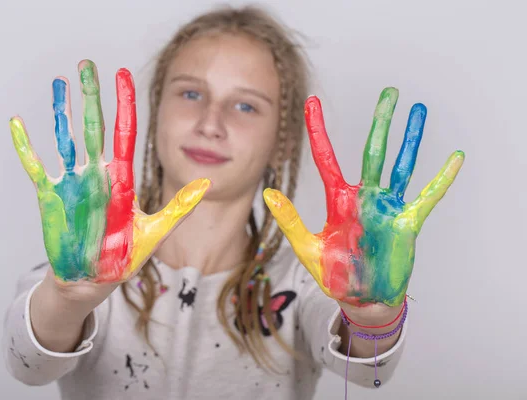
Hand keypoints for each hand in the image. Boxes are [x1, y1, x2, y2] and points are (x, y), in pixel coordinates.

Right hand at [10, 60, 209, 287]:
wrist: (93, 280)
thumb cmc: (123, 256)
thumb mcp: (156, 230)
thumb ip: (179, 207)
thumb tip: (208, 185)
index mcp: (121, 178)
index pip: (124, 132)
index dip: (124, 103)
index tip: (123, 75)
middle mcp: (96, 174)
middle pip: (94, 126)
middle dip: (92, 95)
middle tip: (88, 65)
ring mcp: (72, 182)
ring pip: (65, 138)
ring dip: (61, 111)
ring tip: (59, 84)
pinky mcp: (51, 196)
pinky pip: (36, 165)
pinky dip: (26, 145)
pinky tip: (18, 123)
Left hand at [264, 88, 463, 308]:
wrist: (361, 299)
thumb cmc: (334, 274)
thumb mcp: (307, 247)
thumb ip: (290, 220)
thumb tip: (268, 193)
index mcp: (338, 200)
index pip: (326, 158)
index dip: (318, 130)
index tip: (313, 102)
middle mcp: (364, 197)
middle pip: (373, 152)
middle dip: (381, 122)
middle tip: (389, 92)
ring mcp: (387, 207)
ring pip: (401, 166)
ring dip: (411, 139)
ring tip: (419, 110)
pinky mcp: (406, 223)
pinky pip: (427, 197)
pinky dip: (441, 179)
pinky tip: (455, 158)